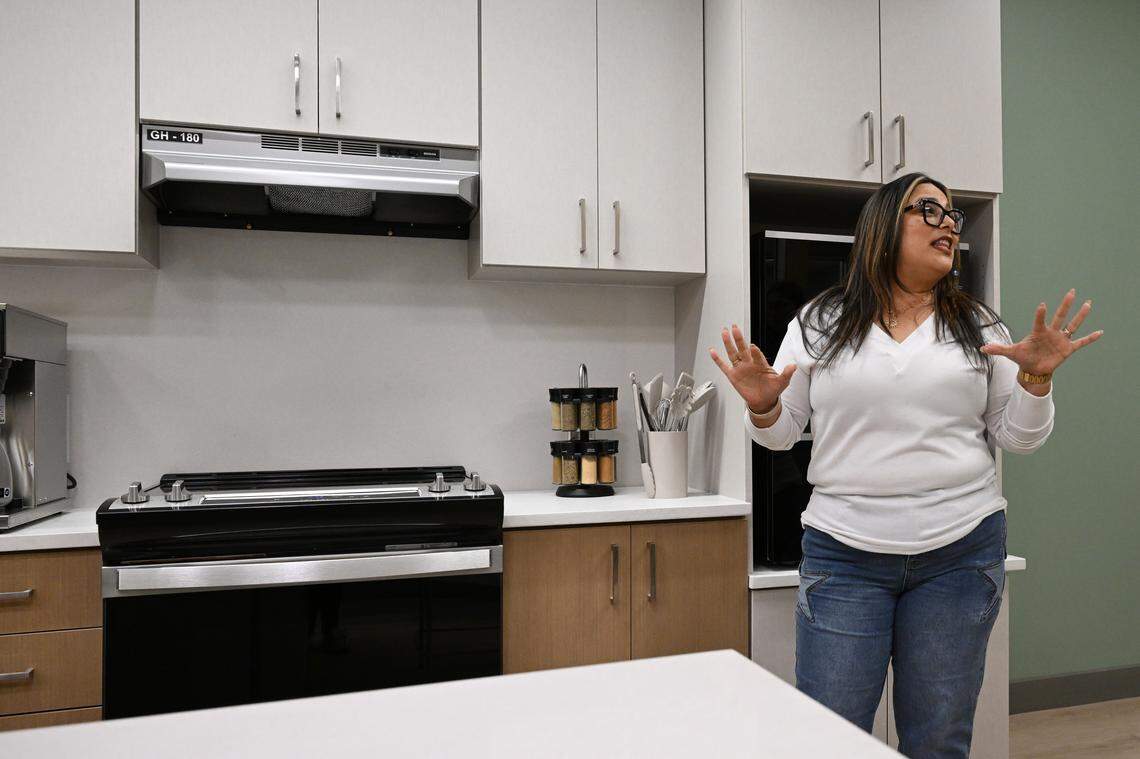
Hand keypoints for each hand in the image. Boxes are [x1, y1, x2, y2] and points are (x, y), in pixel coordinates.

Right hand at [709, 324, 795, 412]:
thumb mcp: (782, 382)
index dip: (754, 351)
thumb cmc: (772, 389)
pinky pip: (724, 366)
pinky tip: (713, 351)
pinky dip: (717, 359)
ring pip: (732, 353)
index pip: (756, 355)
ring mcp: (740, 368)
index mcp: (760, 363)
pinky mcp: (733, 376)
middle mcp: (749, 363)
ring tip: (725, 332)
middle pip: (742, 349)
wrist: (764, 401)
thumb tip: (793, 366)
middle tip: (735, 328)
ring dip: (728, 343)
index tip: (752, 347)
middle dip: (739, 338)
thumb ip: (786, 373)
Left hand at [980, 288, 1103, 374]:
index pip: (1039, 320)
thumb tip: (982, 348)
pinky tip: (1100, 332)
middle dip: (1066, 304)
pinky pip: (1081, 342)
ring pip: (1073, 325)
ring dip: (1081, 315)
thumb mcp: (1010, 353)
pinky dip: (1090, 338)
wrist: (1033, 369)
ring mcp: (1061, 340)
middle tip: (1072, 291)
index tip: (1043, 305)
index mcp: (1038, 332)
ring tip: (1088, 303)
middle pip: (1060, 316)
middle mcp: (1051, 333)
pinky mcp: (1068, 349)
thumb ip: (998, 349)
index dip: (1040, 314)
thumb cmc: (1023, 357)